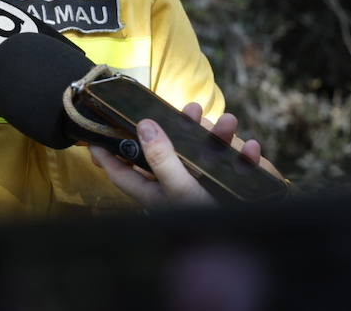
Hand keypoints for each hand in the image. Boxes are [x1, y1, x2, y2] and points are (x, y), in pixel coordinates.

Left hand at [89, 102, 274, 208]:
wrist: (258, 241)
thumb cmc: (211, 223)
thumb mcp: (181, 190)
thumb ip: (162, 158)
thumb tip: (143, 125)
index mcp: (155, 191)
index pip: (121, 172)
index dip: (106, 154)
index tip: (92, 134)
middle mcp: (174, 185)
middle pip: (165, 149)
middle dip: (178, 126)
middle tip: (188, 109)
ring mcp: (203, 183)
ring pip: (202, 149)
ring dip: (217, 134)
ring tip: (227, 122)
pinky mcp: (230, 185)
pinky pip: (233, 164)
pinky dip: (244, 155)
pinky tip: (250, 149)